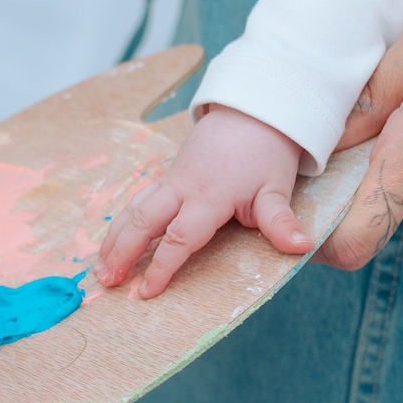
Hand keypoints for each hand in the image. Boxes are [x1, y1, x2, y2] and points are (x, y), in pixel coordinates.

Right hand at [96, 107, 311, 297]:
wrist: (251, 111)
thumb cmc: (266, 153)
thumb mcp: (277, 188)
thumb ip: (281, 221)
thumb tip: (302, 246)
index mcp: (209, 195)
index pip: (179, 237)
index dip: (162, 266)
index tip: (147, 291)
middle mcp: (182, 187)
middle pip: (141, 221)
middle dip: (121, 252)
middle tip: (107, 282)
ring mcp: (170, 180)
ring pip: (132, 209)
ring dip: (114, 239)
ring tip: (100, 268)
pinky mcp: (167, 176)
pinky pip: (137, 199)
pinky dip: (121, 222)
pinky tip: (111, 242)